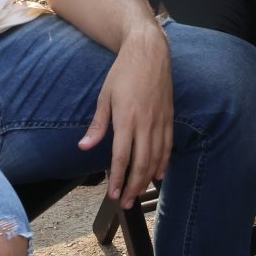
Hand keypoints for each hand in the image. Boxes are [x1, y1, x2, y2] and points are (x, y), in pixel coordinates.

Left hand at [78, 23, 172, 205]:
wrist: (149, 52)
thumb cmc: (124, 72)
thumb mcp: (105, 96)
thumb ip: (98, 124)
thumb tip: (86, 146)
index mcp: (127, 119)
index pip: (123, 157)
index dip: (118, 179)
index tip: (113, 194)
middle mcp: (146, 123)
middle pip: (142, 163)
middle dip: (133, 186)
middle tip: (126, 202)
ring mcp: (160, 121)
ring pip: (157, 158)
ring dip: (148, 179)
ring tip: (139, 194)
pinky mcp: (169, 117)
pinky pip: (168, 145)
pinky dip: (164, 162)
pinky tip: (159, 174)